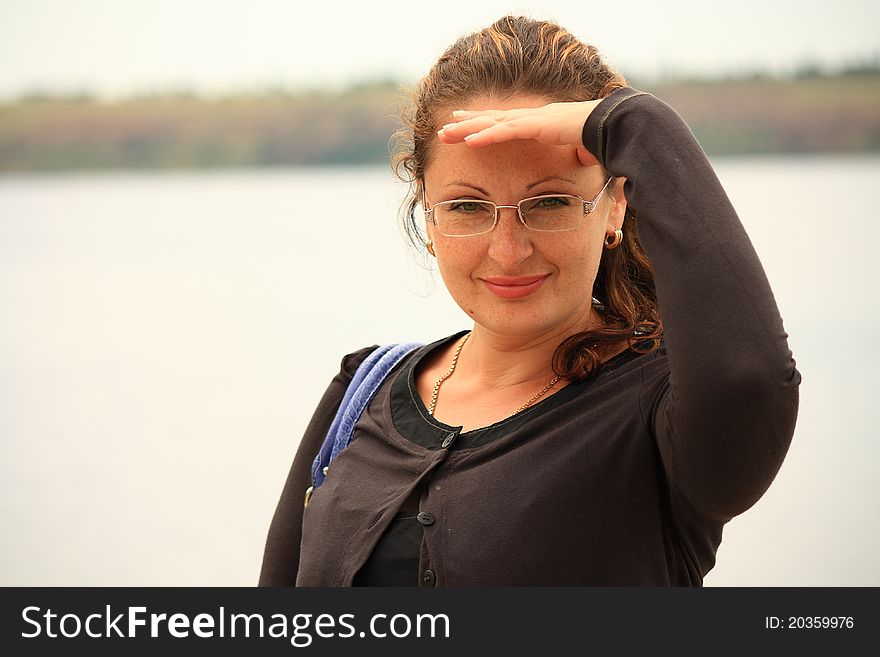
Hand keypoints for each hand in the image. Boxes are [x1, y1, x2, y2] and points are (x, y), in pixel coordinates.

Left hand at [436, 100, 602, 166]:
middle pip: (492, 119)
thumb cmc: (605, 138)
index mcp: (541, 122)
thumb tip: (585, 160)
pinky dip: (486, 135)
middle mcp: (533, 116)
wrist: (619, 125)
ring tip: (444, 134)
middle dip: (466, 124)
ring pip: (491, 123)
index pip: (506, 121)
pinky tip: (468, 140)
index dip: (484, 122)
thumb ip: (580, 155)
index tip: (465, 125)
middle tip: (444, 128)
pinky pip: (505, 131)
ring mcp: (534, 119)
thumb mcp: (586, 150)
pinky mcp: (537, 125)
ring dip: (467, 130)